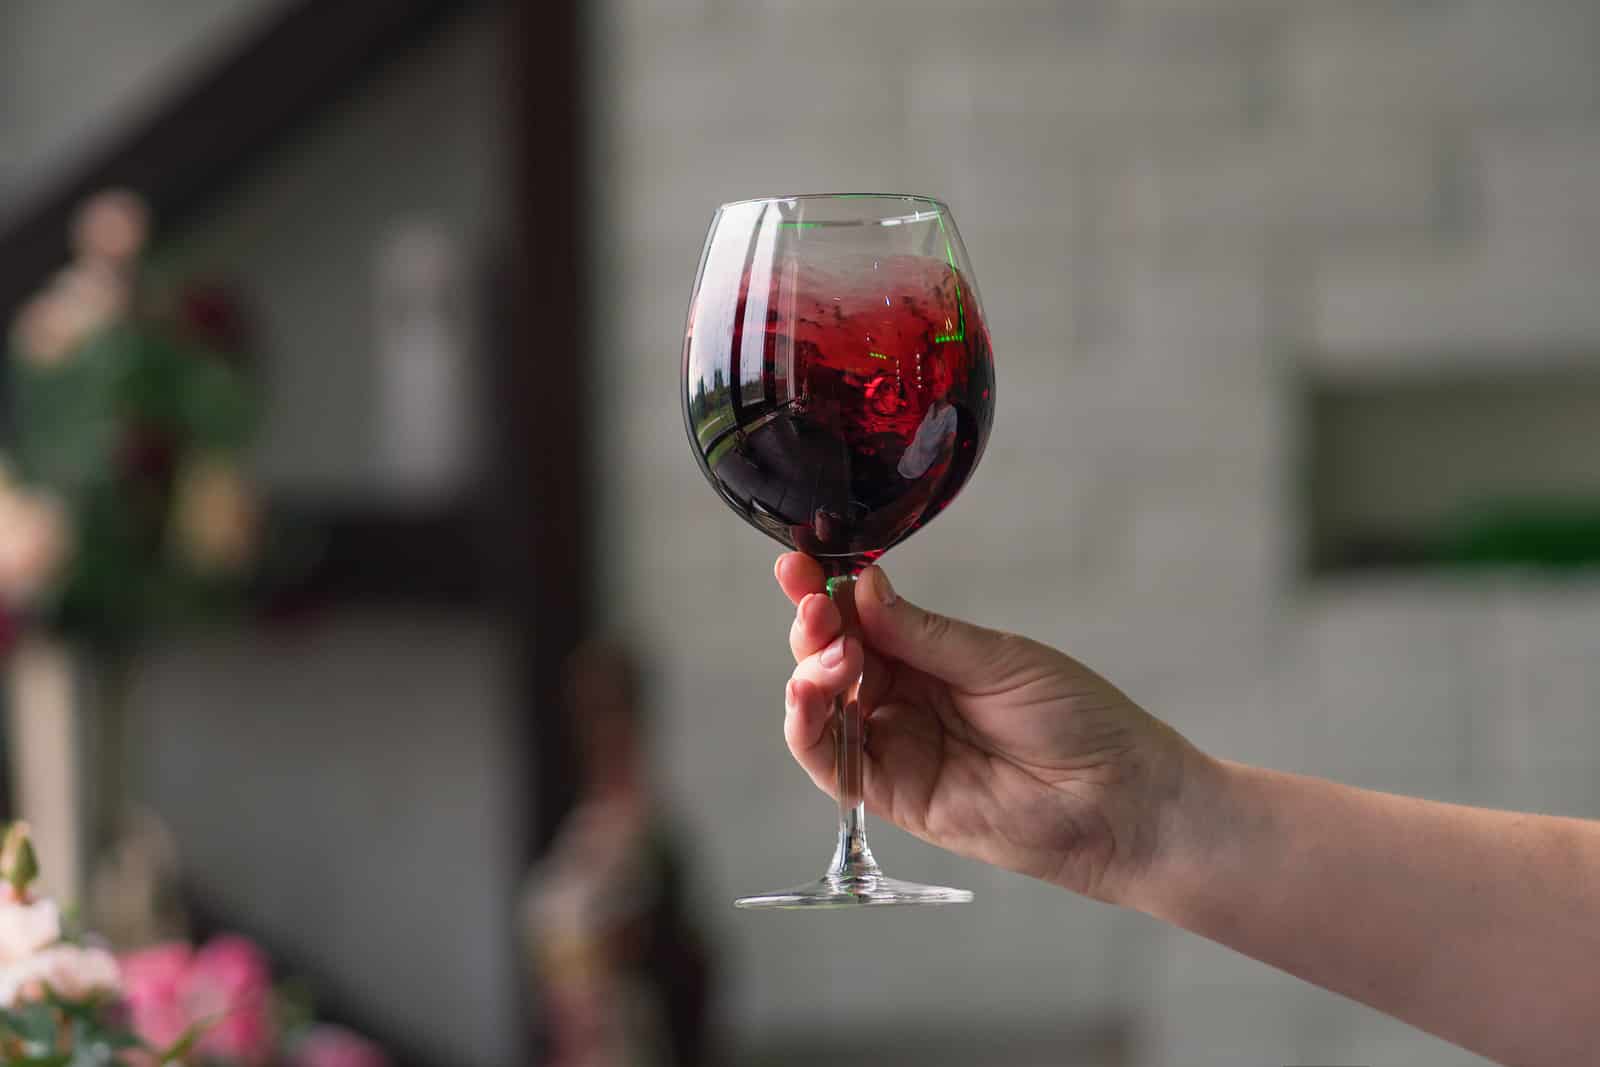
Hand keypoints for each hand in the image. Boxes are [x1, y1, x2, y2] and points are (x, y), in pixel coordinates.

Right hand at [776, 553, 1196, 903]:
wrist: (1118, 799)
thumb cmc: (1078, 719)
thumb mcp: (999, 659)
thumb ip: (924, 633)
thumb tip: (865, 586)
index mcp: (927, 654)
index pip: (859, 618)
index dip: (825, 591)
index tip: (799, 566)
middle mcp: (903, 696)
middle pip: (830, 657)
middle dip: (815, 626)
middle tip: (817, 606)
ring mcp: (895, 745)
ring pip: (821, 708)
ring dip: (809, 673)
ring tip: (830, 651)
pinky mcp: (892, 794)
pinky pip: (831, 763)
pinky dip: (806, 729)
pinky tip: (808, 697)